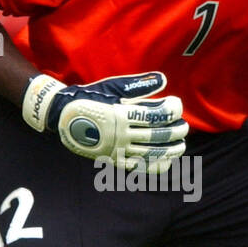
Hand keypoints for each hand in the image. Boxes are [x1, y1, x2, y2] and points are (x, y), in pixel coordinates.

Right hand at [22, 70, 187, 173]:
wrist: (63, 116)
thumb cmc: (90, 97)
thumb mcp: (113, 86)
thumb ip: (139, 85)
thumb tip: (163, 80)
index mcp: (121, 114)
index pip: (155, 115)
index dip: (172, 111)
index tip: (177, 106)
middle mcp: (120, 134)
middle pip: (157, 135)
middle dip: (175, 132)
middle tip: (184, 128)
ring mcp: (116, 149)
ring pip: (150, 153)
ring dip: (170, 150)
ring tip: (181, 145)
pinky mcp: (113, 159)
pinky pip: (138, 166)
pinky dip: (155, 165)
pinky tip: (166, 161)